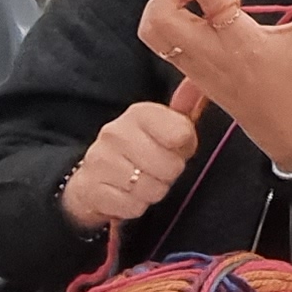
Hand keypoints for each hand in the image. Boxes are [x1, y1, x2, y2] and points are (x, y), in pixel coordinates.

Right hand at [61, 84, 209, 231]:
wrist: (94, 176)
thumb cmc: (140, 150)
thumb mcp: (164, 127)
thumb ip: (185, 109)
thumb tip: (199, 84)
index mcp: (140, 113)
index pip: (181, 134)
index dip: (185, 148)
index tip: (175, 148)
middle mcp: (117, 132)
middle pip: (170, 167)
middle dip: (170, 174)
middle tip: (159, 170)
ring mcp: (101, 160)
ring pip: (152, 190)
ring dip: (154, 192)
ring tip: (142, 181)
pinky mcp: (92, 189)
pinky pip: (134, 207)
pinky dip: (136, 207)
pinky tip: (128, 194)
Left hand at [136, 0, 291, 173]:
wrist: (284, 127)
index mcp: (242, 40)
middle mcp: (211, 53)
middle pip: (162, 16)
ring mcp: (195, 66)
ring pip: (153, 30)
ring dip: (161, 4)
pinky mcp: (188, 74)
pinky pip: (159, 42)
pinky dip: (164, 20)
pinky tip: (193, 15)